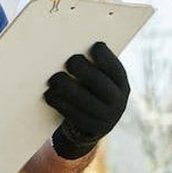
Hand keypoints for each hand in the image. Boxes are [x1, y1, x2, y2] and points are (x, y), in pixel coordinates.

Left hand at [44, 42, 129, 159]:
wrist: (92, 126)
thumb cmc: (92, 92)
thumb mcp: (101, 81)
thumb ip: (94, 67)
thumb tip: (72, 44)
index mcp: (121, 85)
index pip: (115, 68)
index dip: (105, 57)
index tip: (94, 46)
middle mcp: (117, 101)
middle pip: (98, 82)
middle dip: (82, 68)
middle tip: (69, 61)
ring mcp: (105, 117)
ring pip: (82, 99)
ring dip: (65, 86)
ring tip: (54, 78)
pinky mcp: (90, 128)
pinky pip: (71, 113)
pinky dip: (58, 102)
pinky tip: (49, 94)